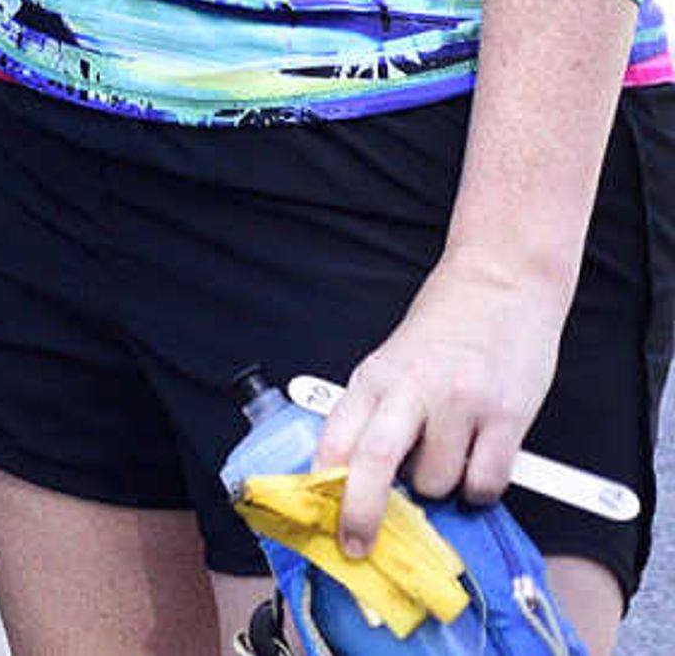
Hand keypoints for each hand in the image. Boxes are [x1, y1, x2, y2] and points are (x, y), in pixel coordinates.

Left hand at [315, 250, 576, 556]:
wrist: (501, 281)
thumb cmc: (445, 326)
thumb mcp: (393, 361)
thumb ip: (377, 410)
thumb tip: (359, 474)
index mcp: (374, 376)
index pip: (336, 438)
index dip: (322, 486)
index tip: (318, 519)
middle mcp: (412, 389)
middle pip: (372, 465)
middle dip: (360, 514)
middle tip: (357, 543)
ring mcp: (461, 403)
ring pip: (437, 482)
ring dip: (439, 489)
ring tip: (450, 456)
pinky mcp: (507, 415)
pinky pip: (486, 482)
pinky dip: (480, 490)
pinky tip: (480, 466)